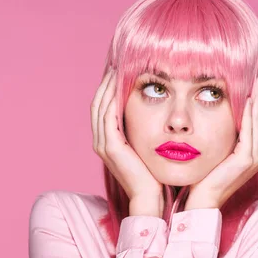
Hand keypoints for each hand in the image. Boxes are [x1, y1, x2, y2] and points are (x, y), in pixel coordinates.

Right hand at [91, 69, 163, 205]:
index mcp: (107, 141)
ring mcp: (103, 144)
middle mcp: (100, 141)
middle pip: (98, 102)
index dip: (110, 87)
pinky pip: (107, 114)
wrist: (150, 198)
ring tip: (118, 65)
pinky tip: (121, 82)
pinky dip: (112, 97)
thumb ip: (146, 131)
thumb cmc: (154, 176)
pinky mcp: (109, 146)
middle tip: (118, 60)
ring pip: (100, 105)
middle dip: (107, 81)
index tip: (122, 68)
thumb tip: (159, 113)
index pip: (104, 107)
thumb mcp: (148, 148)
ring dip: (108, 84)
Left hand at [184, 73, 257, 210]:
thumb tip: (225, 114)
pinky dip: (251, 113)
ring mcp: (256, 158)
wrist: (203, 198)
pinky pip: (250, 131)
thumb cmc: (207, 176)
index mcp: (255, 152)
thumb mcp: (220, 150)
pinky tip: (249, 98)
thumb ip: (228, 135)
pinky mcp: (247, 160)